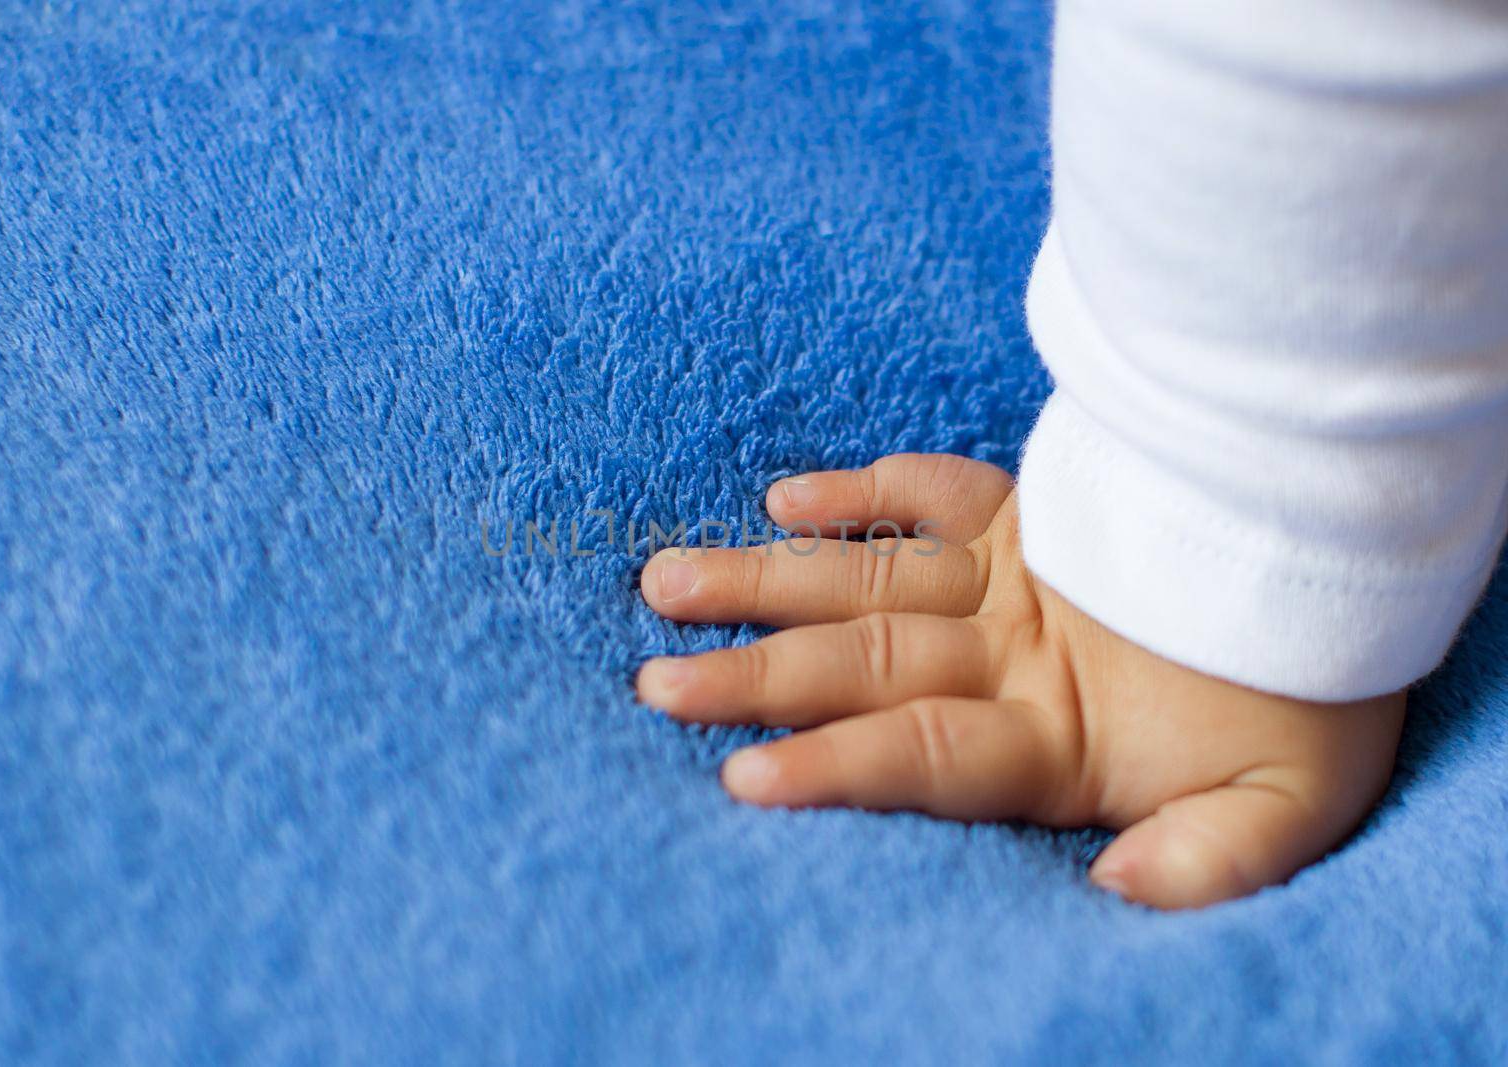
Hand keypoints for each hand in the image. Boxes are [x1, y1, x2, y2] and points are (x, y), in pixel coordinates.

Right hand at [636, 454, 1403, 908]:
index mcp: (1058, 729)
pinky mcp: (1021, 514)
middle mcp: (1010, 646)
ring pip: (866, 577)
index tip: (741, 777)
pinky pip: (930, 491)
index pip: (925, 751)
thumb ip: (1206, 859)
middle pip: (862, 663)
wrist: (1332, 559)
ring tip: (664, 583)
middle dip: (754, 677)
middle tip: (653, 685)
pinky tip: (785, 498)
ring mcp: (1008, 571)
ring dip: (763, 583)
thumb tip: (1114, 892)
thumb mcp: (1288, 809)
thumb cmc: (1300, 696)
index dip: (835, 766)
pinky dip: (859, 492)